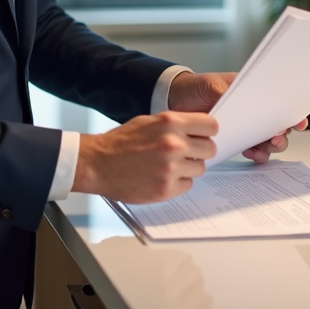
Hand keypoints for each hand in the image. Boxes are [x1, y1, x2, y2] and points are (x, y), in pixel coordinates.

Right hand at [72, 111, 217, 203]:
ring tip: (168, 165)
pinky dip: (178, 182)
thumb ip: (174, 125)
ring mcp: (171, 168)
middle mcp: (173, 144)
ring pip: (200, 168)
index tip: (203, 136)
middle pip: (210, 149)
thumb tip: (196, 131)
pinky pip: (187, 184)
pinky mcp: (166, 188)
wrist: (98, 164)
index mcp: (170, 123)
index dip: (207, 131)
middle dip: (200, 151)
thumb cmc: (120, 142)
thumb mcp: (148, 121)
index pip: (211, 126)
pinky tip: (161, 175)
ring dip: (188, 167)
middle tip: (186, 153)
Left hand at [168, 71, 307, 163]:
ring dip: (269, 147)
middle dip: (282, 135)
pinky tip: (251, 154)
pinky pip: (253, 150)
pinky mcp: (236, 139)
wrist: (176, 100)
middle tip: (274, 139)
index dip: (293, 113)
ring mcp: (245, 126)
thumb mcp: (209, 85)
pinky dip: (256, 154)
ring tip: (261, 149)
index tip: (298, 122)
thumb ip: (224, 92)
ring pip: (268, 141)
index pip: (280, 102)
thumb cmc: (195, 87)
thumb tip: (235, 101)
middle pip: (278, 126)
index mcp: (252, 92)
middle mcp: (253, 111)